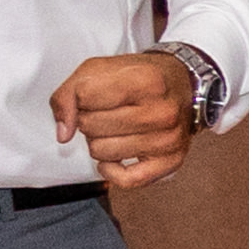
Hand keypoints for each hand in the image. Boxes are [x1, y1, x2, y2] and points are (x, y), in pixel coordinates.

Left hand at [50, 50, 195, 192]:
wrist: (185, 86)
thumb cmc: (142, 78)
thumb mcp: (101, 69)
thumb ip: (70, 94)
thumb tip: (64, 133)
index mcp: (145, 81)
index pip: (84, 96)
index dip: (80, 97)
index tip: (94, 95)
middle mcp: (161, 112)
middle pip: (91, 126)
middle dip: (89, 120)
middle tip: (106, 112)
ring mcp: (168, 139)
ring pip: (101, 152)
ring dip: (99, 142)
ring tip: (114, 130)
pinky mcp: (171, 161)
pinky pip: (127, 179)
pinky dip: (111, 171)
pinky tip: (113, 159)